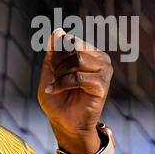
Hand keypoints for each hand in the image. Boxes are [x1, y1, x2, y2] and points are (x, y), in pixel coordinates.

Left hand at [38, 27, 111, 153]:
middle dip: (57, 64)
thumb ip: (54, 52)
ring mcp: (104, 71)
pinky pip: (79, 77)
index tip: (52, 70)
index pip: (70, 40)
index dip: (56, 54)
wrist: (63, 122)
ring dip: (60, 74)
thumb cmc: (57, 97)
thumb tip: (58, 31)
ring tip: (55, 86)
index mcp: (89, 52)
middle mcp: (100, 58)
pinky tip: (54, 90)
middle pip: (74, 48)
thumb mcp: (49, 71)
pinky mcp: (103, 85)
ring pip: (77, 60)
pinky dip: (62, 84)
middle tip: (54, 78)